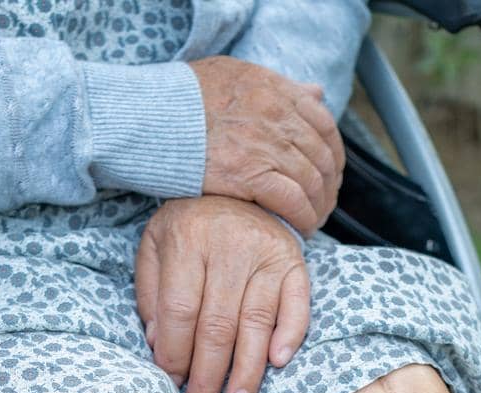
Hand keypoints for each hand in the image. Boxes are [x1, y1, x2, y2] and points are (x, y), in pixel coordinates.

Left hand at [135, 196, 310, 392]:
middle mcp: (230, 246)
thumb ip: (151, 294)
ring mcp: (266, 255)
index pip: (180, 311)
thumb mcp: (155, 246)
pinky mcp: (294, 262)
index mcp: (188, 240)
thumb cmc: (188, 226)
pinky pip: (297, 305)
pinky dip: (290, 336)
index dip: (175, 354)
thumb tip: (158, 345)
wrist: (235, 187)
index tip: (172, 384)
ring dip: (247, 370)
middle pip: (217, 325)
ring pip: (256, 323)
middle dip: (208, 376)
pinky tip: (277, 363)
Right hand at [188, 56, 344, 234]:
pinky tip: (299, 228)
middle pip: (322, 156)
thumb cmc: (183, 98)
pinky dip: (302, 218)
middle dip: (328, 186)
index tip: (328, 173)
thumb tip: (315, 92)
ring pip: (312, 182)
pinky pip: (293, 202)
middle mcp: (277, 115)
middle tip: (322, 204)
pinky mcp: (250, 174)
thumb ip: (278, 86)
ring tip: (311, 220)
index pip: (324, 123)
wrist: (149, 116)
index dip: (332, 153)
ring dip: (318, 206)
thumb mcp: (235, 75)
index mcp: (276, 90)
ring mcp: (266, 145)